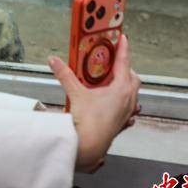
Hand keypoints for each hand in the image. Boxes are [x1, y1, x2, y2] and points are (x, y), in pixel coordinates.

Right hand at [48, 34, 140, 173]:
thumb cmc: (88, 122)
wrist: (90, 148)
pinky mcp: (121, 125)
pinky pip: (130, 112)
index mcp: (121, 89)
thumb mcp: (75, 93)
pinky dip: (127, 105)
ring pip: (133, 96)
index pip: (124, 63)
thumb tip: (54, 61)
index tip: (124, 39)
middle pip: (133, 79)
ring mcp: (126, 114)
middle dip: (126, 69)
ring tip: (116, 83)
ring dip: (127, 87)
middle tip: (116, 63)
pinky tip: (119, 107)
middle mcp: (128, 101)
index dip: (123, 49)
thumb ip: (64, 75)